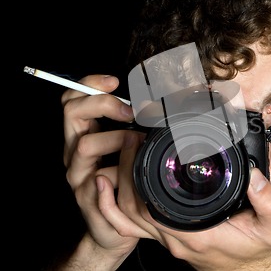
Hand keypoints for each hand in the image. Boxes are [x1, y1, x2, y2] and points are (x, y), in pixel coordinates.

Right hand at [61, 74, 152, 267]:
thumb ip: (136, 124)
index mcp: (83, 134)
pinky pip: (95, 181)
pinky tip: (130, 170)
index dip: (90, 84)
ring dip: (115, 139)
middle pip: (72, 112)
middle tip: (130, 112)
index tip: (115, 81)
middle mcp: (74, 151)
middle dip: (102, 104)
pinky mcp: (86, 197)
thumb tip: (159, 99)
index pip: (74, 98)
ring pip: (84, 145)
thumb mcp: (130, 147)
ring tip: (138, 143)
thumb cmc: (126, 182)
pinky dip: (114, 173)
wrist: (113, 228)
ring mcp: (78, 174)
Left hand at [108, 134, 270, 270]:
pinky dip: (125, 203)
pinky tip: (126, 183)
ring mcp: (170, 241)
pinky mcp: (171, 239)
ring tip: (128, 153)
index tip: (139, 145)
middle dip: (124, 170)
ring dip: (123, 184)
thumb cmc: (258, 250)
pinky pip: (137, 224)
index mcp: (197, 234)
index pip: (150, 205)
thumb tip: (255, 176)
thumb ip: (269, 200)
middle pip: (132, 207)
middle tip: (130, 140)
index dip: (137, 174)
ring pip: (130, 215)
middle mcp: (177, 239)